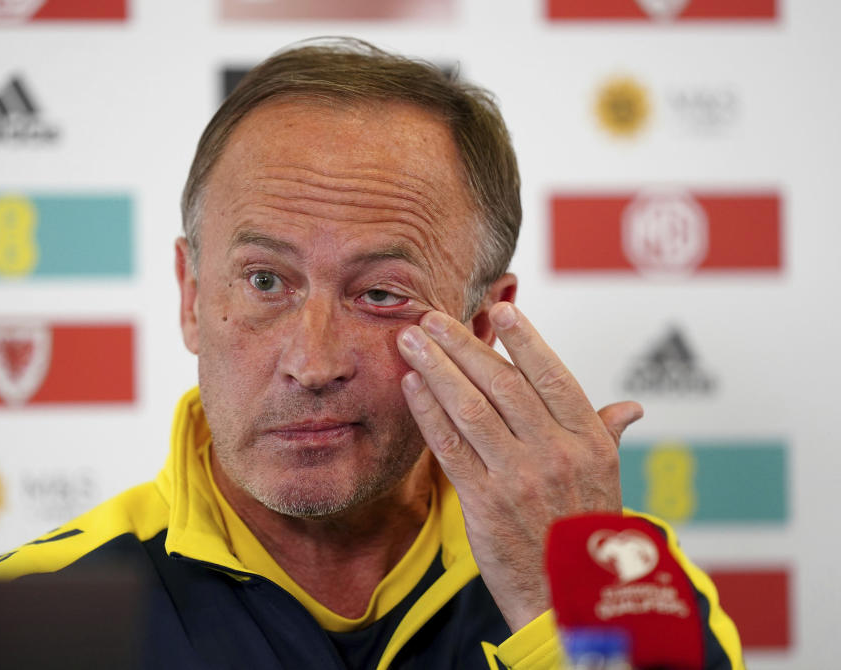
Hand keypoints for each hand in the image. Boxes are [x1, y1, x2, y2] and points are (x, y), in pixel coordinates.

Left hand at [396, 303, 642, 631]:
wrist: (569, 600)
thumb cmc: (585, 536)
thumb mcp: (607, 482)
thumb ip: (607, 435)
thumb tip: (630, 408)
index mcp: (588, 442)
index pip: (554, 377)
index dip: (526, 340)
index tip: (500, 309)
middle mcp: (555, 454)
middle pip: (502, 384)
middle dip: (463, 345)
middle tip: (432, 318)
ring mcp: (518, 478)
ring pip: (471, 408)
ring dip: (436, 369)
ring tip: (411, 340)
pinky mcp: (483, 503)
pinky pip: (449, 446)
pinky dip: (427, 411)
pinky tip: (411, 386)